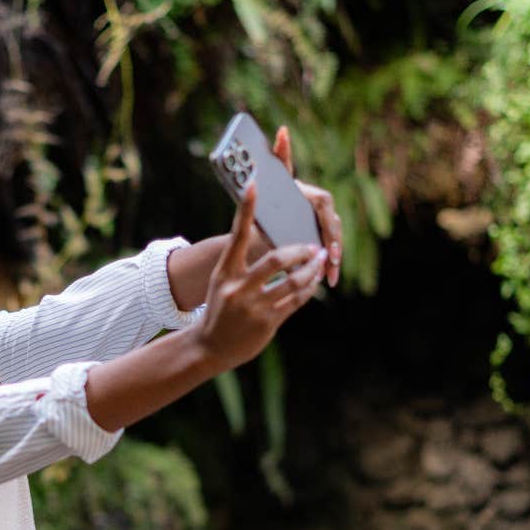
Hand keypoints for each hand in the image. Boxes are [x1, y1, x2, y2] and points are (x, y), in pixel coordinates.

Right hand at [192, 182, 328, 369]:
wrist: (208, 347)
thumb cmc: (220, 307)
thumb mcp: (222, 281)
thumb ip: (241, 263)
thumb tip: (263, 237)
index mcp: (225, 272)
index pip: (236, 234)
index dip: (246, 209)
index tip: (254, 183)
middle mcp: (237, 288)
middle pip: (276, 259)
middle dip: (299, 251)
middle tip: (312, 245)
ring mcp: (253, 307)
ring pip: (293, 282)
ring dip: (311, 269)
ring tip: (320, 260)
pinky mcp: (267, 323)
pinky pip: (296, 301)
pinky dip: (309, 288)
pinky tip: (315, 280)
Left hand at [271, 126, 343, 287]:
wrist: (260, 218)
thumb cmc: (265, 198)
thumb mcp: (269, 183)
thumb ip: (279, 160)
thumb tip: (284, 131)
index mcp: (308, 194)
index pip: (324, 204)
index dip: (329, 221)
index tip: (330, 239)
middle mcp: (319, 207)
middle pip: (332, 225)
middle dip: (334, 243)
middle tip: (331, 259)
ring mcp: (321, 222)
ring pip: (334, 239)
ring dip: (334, 258)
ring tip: (331, 275)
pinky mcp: (319, 236)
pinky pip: (329, 250)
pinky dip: (330, 265)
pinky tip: (330, 280)